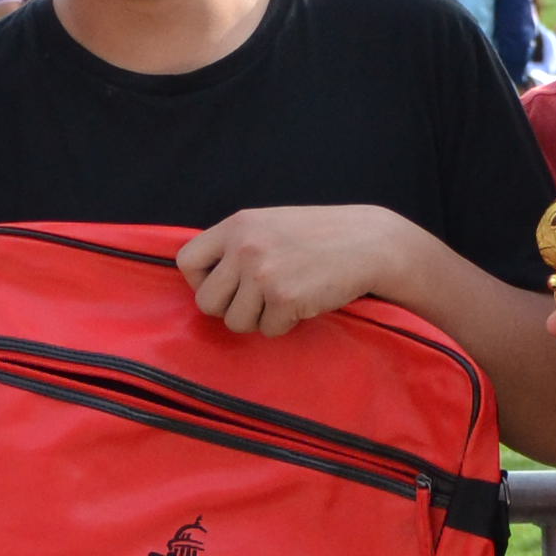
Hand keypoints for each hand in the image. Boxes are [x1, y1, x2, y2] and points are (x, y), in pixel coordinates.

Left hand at [177, 207, 416, 335]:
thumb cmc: (321, 236)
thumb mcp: (270, 224)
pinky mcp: (284, 298)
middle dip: (230, 309)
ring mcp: (263, 273)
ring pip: (235, 322)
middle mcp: (244, 247)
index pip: (186, 261)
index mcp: (237, 225)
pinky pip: (268, 330)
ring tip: (284, 298)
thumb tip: (204, 280)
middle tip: (258, 301)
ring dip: (259, 319)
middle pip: (207, 302)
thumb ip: (238, 245)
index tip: (225, 287)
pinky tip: (304, 302)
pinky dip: (286, 324)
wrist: (369, 243)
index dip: (201, 282)